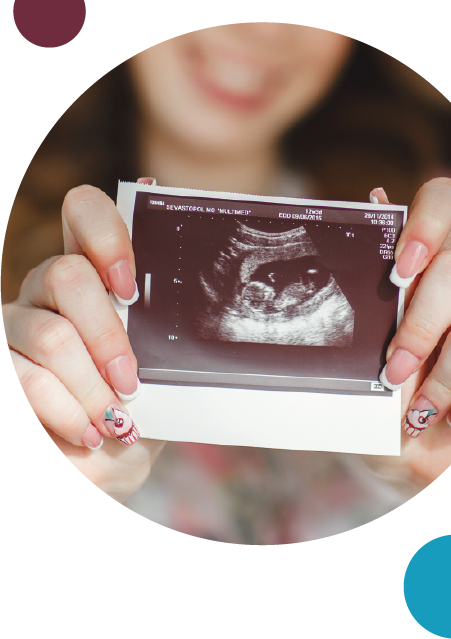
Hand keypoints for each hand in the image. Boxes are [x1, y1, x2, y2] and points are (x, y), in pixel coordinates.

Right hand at [3, 182, 164, 500]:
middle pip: (66, 275)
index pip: (84, 213)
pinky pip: (24, 378)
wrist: (104, 468)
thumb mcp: (164, 375)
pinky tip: (87, 432)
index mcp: (96, 277)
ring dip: (90, 386)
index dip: (105, 234)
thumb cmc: (139, 412)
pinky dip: (65, 411)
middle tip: (131, 381)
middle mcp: (47, 290)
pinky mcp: (1, 367)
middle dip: (107, 336)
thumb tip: (199, 299)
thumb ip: (169, 338)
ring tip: (115, 420)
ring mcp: (14, 326)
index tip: (130, 288)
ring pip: (49, 335)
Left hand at [364, 179, 450, 489]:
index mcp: (418, 269)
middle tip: (392, 372)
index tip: (402, 267)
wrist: (411, 457)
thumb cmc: (377, 401)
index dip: (430, 220)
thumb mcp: (356, 359)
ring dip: (440, 381)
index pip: (443, 203)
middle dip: (420, 328)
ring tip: (416, 410)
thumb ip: (362, 304)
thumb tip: (361, 224)